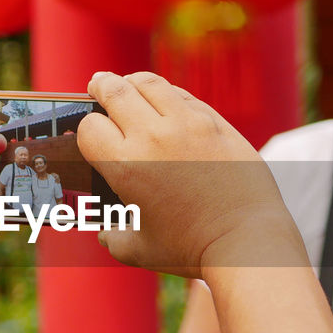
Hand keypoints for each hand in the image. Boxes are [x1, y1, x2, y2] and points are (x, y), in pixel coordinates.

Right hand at [77, 72, 305, 276]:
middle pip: (114, 91)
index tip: (91, 132)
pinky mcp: (216, 122)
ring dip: (132, 81)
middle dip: (100, 86)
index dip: (86, 129)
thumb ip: (114, 239)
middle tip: (97, 85)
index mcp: (126, 166)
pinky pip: (184, 96)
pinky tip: (166, 101)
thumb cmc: (191, 249)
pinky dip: (168, 94)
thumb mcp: (140, 250)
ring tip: (128, 84)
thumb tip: (106, 233)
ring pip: (150, 83)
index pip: (91, 127)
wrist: (246, 240)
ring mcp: (188, 124)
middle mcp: (153, 136)